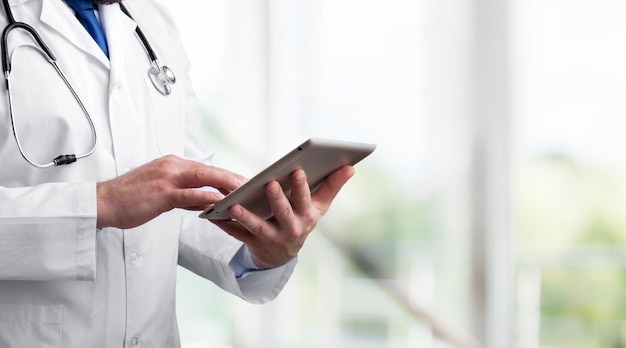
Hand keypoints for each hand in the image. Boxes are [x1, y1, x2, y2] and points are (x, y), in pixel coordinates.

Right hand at [97, 155, 246, 228]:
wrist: (102, 202)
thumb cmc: (129, 199)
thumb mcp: (161, 193)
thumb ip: (185, 195)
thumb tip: (206, 201)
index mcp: (171, 164)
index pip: (205, 168)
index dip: (225, 175)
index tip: (241, 180)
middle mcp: (171, 167)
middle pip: (208, 170)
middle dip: (231, 177)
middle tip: (250, 184)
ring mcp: (166, 178)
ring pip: (202, 178)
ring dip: (224, 184)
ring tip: (242, 192)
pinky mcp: (161, 193)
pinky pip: (188, 194)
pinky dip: (205, 197)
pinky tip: (218, 202)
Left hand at [212, 165, 354, 268]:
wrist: (284, 254)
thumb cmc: (302, 220)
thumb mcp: (319, 207)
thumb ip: (333, 186)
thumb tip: (350, 166)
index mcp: (307, 216)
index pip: (305, 199)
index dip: (302, 187)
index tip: (297, 170)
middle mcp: (291, 228)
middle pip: (283, 213)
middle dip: (277, 199)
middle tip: (269, 183)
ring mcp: (271, 238)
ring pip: (257, 226)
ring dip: (246, 216)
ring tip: (234, 204)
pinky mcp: (252, 243)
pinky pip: (236, 233)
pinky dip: (224, 223)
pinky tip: (212, 213)